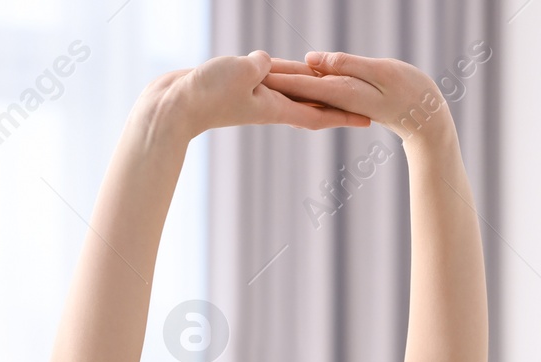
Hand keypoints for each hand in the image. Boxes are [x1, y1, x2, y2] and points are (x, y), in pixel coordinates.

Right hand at [146, 51, 371, 138]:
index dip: (343, 115)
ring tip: (336, 86)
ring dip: (313, 88)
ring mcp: (252, 96)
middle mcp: (267, 103)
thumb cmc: (206, 93)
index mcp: (274, 107)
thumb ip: (261, 66)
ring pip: (291, 88)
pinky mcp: (238, 86)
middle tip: (363, 104)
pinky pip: (269, 77)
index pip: (317, 113)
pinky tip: (291, 70)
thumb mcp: (241, 72)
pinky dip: (285, 73)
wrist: (172, 106)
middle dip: (337, 103)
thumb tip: (265, 62)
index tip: (367, 119)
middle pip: (310, 102)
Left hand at [261, 52, 452, 145]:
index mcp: (339, 92)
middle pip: (297, 89)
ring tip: (259, 73)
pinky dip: (302, 86)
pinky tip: (290, 82)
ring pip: (306, 91)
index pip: (300, 83)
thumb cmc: (413, 92)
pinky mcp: (347, 98)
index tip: (252, 71)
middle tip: (242, 71)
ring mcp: (341, 101)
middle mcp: (335, 100)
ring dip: (284, 83)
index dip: (276, 75)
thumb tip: (311, 59)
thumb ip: (345, 65)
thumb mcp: (380, 72)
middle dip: (271, 80)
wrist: (429, 119)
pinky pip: (318, 93)